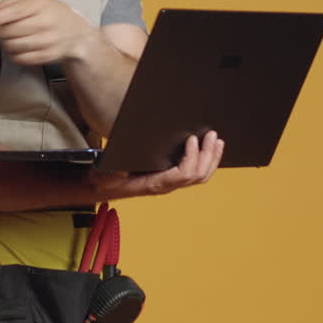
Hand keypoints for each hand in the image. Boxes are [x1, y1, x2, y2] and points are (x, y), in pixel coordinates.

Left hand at [0, 0, 99, 65]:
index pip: (14, 12)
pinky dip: (14, 54)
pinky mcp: (48, 56)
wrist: (75, 33)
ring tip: (10, 38)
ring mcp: (49, 41)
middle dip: (2, 31)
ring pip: (15, 46)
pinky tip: (17, 48)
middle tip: (2, 29)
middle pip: (12, 30)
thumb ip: (10, 2)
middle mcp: (47, 23)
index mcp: (42, 5)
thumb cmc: (52, 14)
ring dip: (6, 43)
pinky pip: (22, 59)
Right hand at [91, 131, 224, 199]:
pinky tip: (211, 148)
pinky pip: (196, 172)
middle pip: (197, 175)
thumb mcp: (106, 175)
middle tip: (211, 136)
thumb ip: (113, 174)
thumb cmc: (108, 179)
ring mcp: (173, 182)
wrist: (107, 186)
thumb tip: (121, 172)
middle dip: (207, 155)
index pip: (182, 175)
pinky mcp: (174, 176)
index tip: (191, 139)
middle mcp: (168, 185)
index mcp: (155, 184)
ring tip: (216, 140)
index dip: (191, 158)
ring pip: (200, 176)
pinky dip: (207, 160)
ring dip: (211, 157)